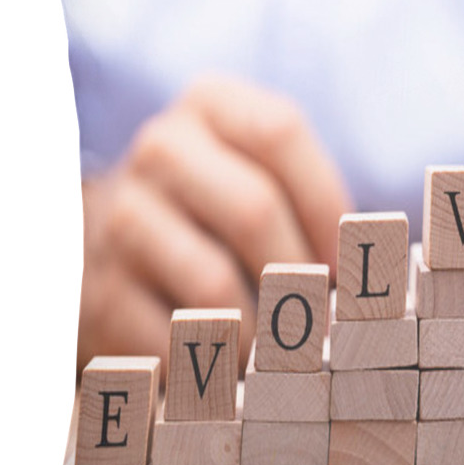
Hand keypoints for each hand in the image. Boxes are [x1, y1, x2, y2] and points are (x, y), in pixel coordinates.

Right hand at [78, 75, 352, 373]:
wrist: (121, 236)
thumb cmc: (222, 206)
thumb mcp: (260, 171)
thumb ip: (308, 198)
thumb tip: (363, 271)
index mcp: (209, 105)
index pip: (280, 133)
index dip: (326, 204)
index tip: (347, 260)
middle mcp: (160, 148)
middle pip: (253, 208)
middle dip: (301, 274)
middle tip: (325, 317)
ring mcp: (123, 215)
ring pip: (214, 281)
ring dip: (264, 329)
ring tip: (282, 346)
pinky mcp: (101, 287)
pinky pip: (176, 335)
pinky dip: (217, 359)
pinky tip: (234, 359)